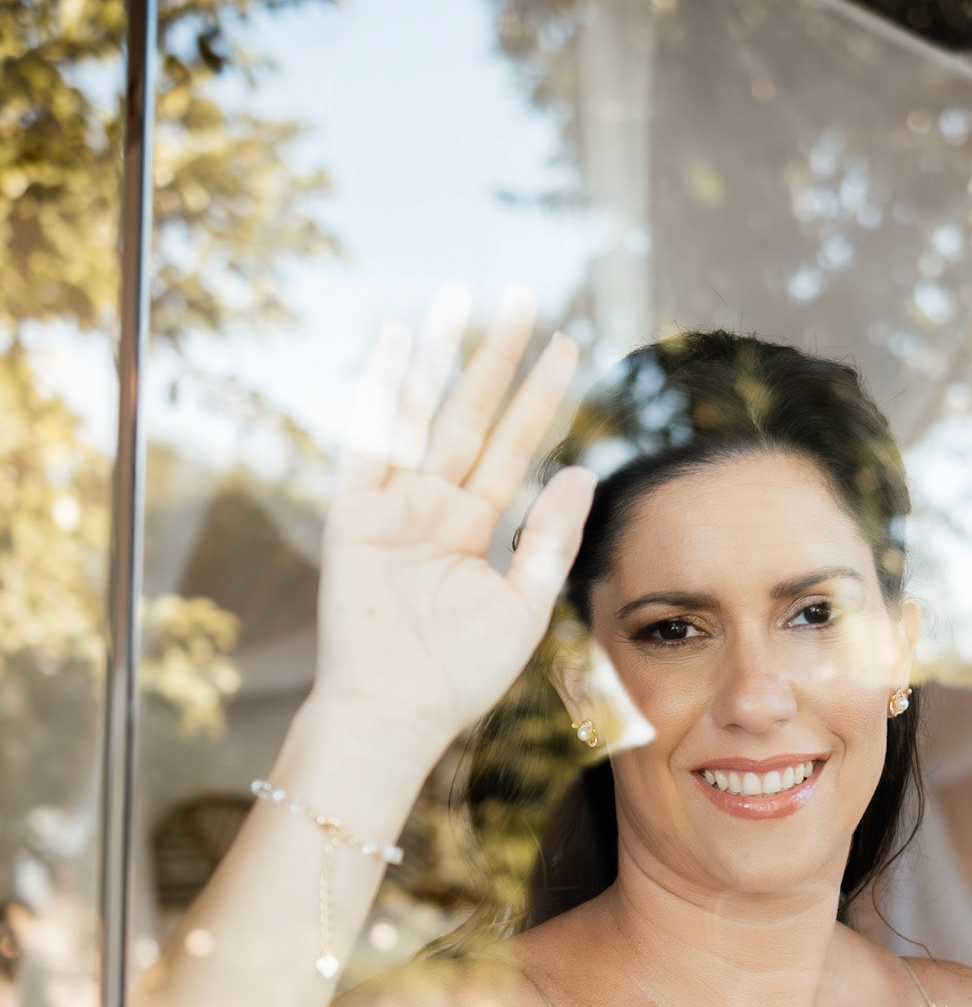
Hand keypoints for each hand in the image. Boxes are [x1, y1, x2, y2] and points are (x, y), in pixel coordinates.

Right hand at [312, 282, 595, 764]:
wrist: (397, 711)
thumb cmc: (461, 675)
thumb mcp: (526, 604)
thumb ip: (550, 536)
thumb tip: (581, 470)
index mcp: (474, 529)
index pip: (515, 446)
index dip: (542, 397)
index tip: (569, 345)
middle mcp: (432, 508)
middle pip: (471, 415)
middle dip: (498, 358)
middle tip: (527, 298)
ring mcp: (392, 506)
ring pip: (421, 413)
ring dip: (440, 356)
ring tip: (462, 295)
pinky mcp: (354, 514)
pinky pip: (367, 440)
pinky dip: (379, 391)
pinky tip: (396, 341)